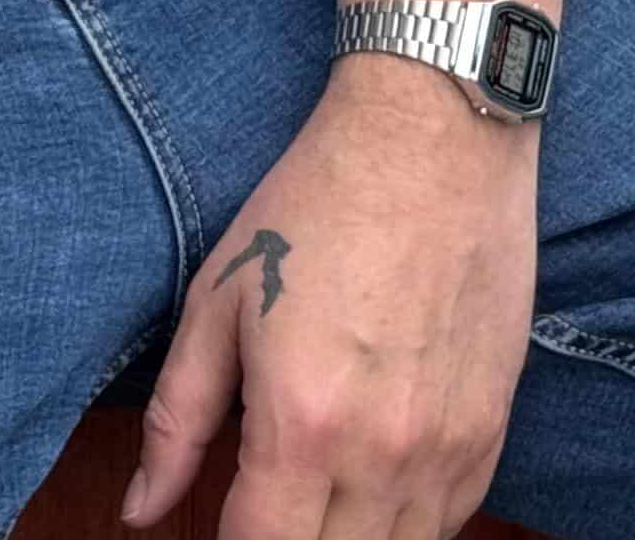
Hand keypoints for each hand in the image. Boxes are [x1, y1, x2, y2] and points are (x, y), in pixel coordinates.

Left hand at [123, 56, 539, 539]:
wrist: (435, 134)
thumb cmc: (316, 202)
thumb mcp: (220, 296)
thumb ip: (177, 418)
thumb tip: (141, 509)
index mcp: (302, 424)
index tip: (222, 519)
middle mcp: (381, 456)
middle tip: (269, 502)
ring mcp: (447, 449)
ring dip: (350, 539)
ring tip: (319, 495)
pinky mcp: (493, 430)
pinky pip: (450, 524)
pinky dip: (408, 523)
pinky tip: (377, 485)